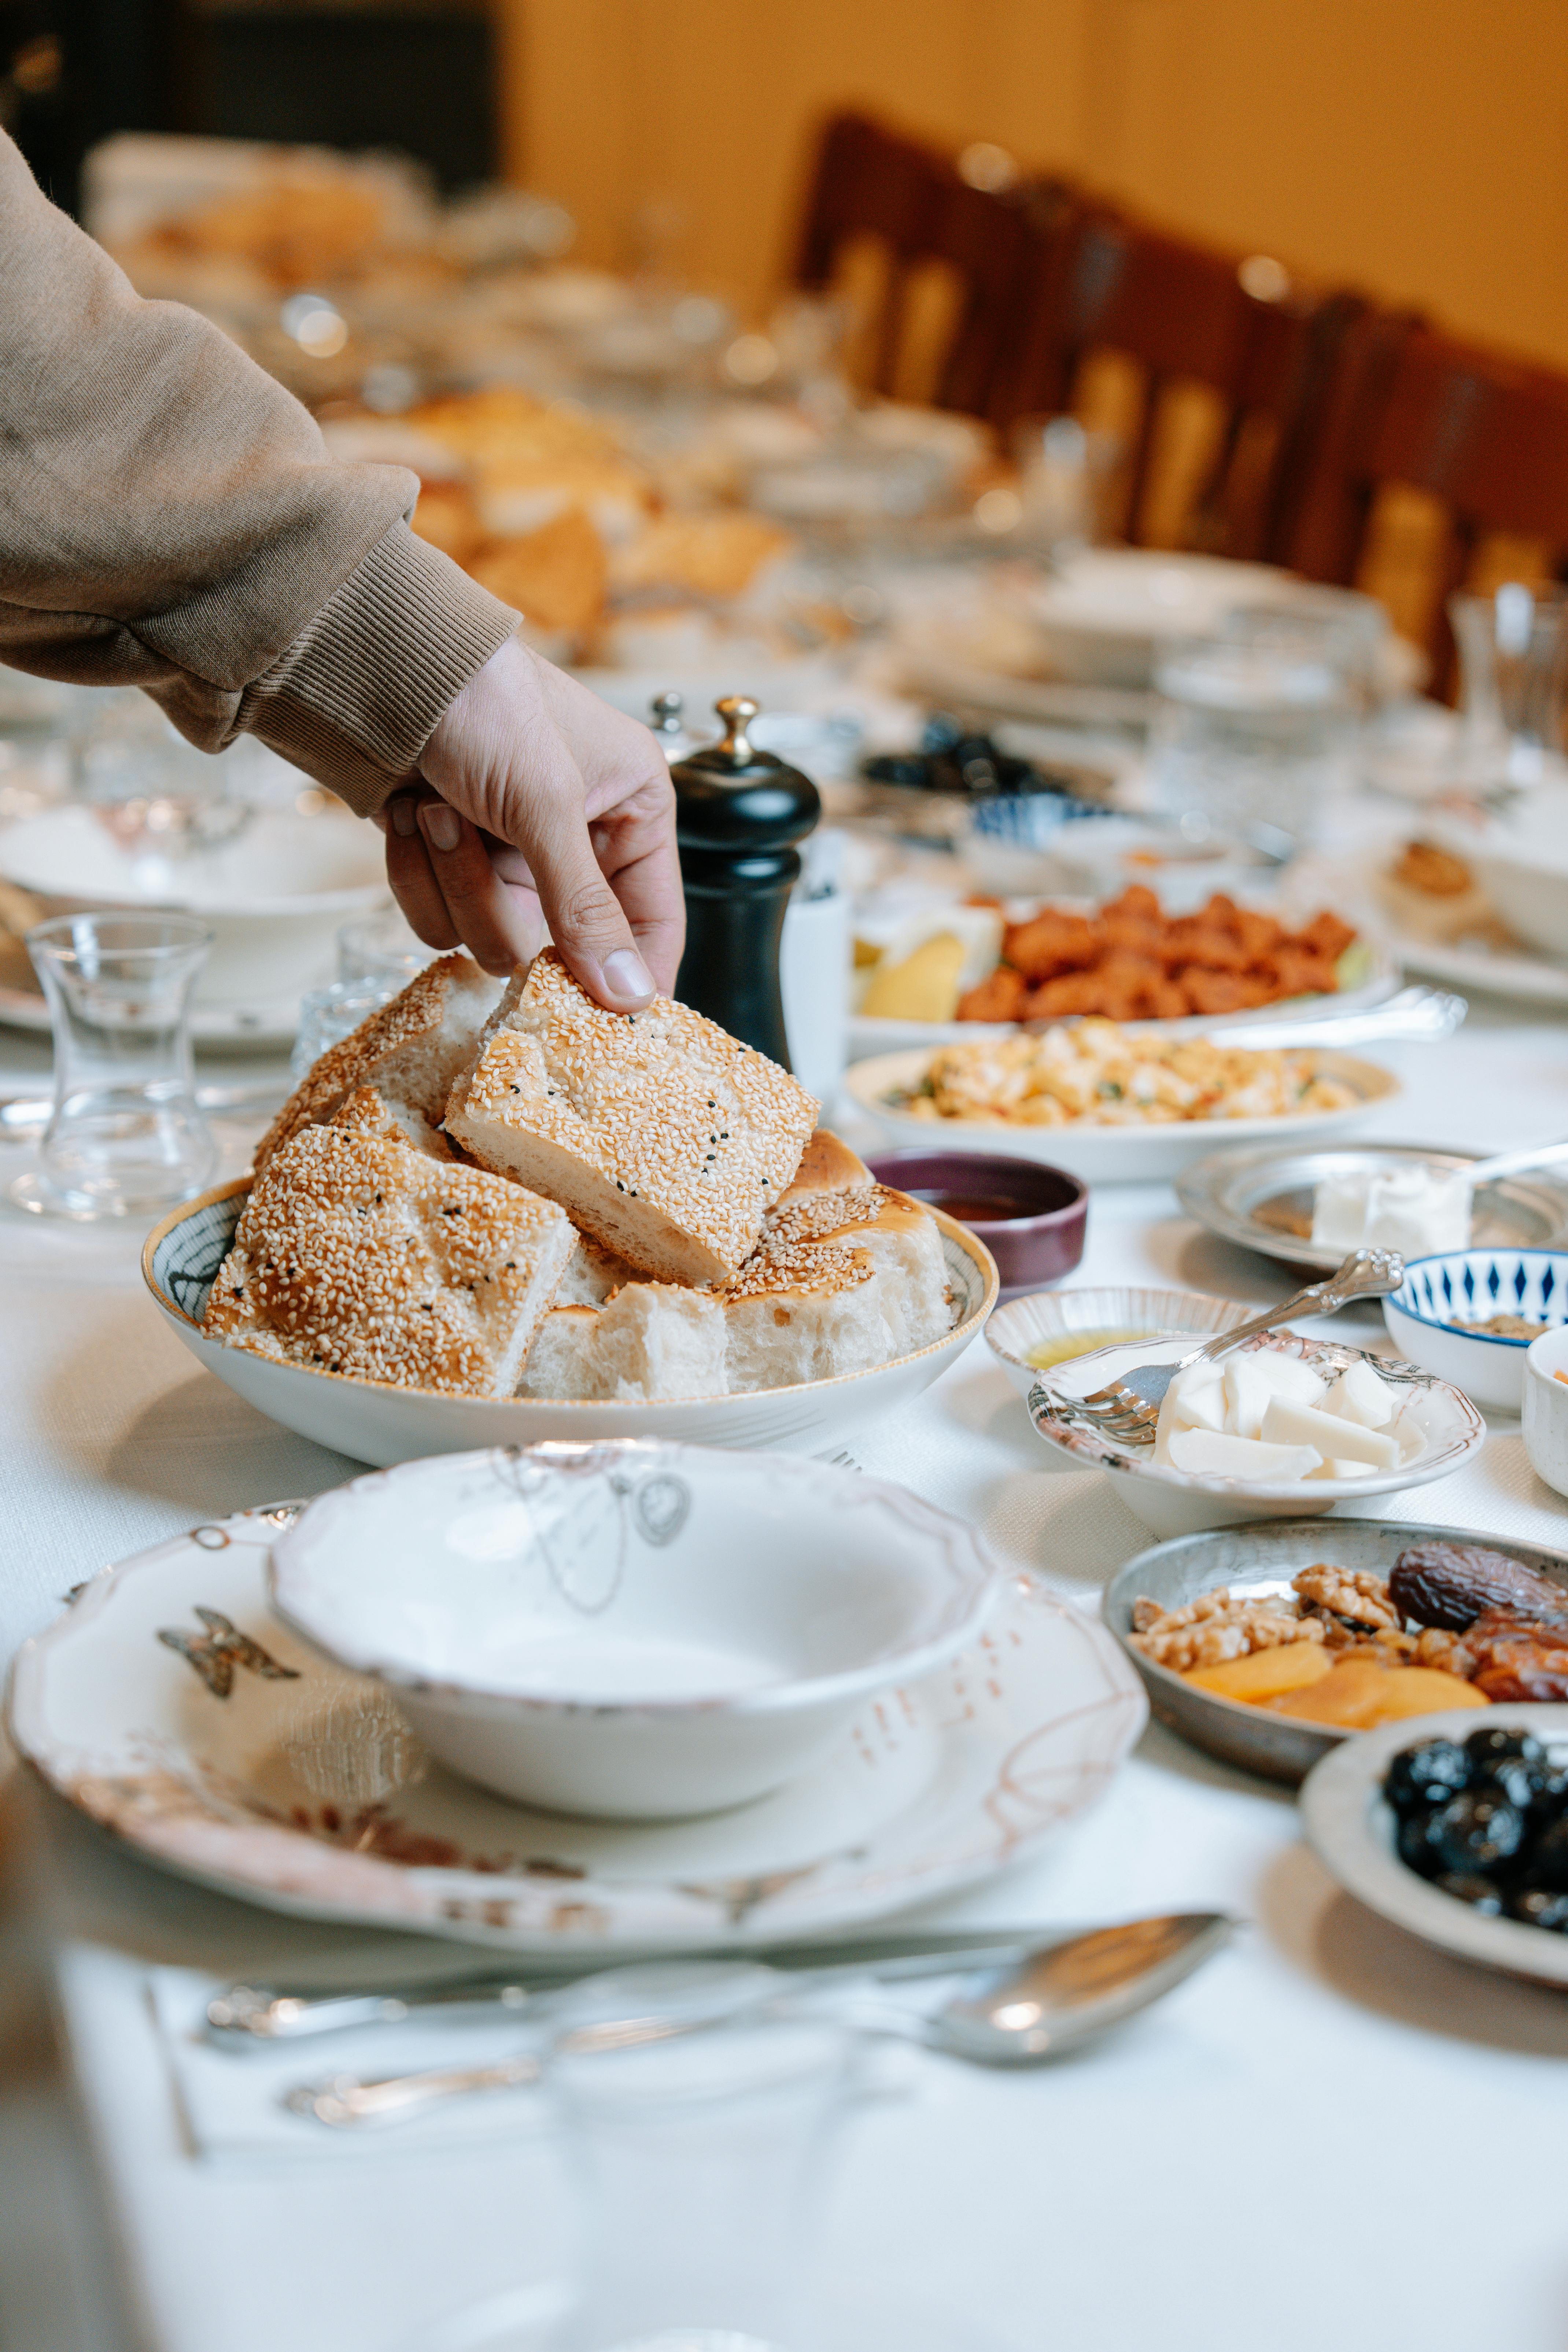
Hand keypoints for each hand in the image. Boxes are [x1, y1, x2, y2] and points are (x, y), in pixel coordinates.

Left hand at [379, 636, 682, 1009]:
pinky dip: (416, 872)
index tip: (606, 1025)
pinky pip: (439, 921)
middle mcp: (576, 840)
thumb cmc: (480, 700)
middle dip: (501, 897)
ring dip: (453, 877)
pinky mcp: (453, 862)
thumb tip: (631, 998)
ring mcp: (511, 856)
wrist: (375, 663)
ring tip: (437, 807)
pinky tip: (409, 811)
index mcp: (631, 811)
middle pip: (557, 945)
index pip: (653, 923)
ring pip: (491, 938)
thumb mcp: (545, 803)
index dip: (630, 976)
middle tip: (480, 835)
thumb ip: (586, 909)